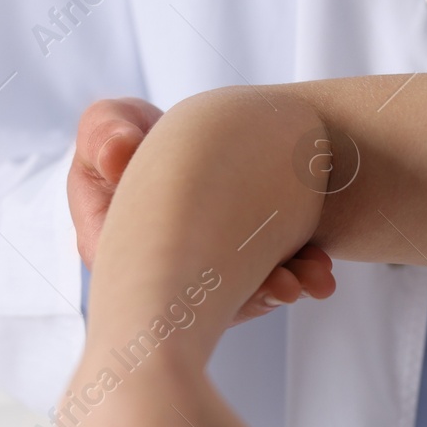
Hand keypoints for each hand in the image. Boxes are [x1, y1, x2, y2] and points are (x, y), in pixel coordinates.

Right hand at [67, 97, 337, 318]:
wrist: (174, 141)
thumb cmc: (127, 139)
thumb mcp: (108, 127)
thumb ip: (104, 135)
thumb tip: (118, 155)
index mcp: (121, 253)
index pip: (151, 281)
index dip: (186, 287)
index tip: (224, 280)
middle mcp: (166, 274)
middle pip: (207, 299)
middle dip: (251, 296)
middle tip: (289, 288)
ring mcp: (207, 273)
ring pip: (245, 291)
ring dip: (283, 287)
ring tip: (314, 278)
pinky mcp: (240, 265)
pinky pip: (268, 276)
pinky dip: (297, 273)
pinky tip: (321, 270)